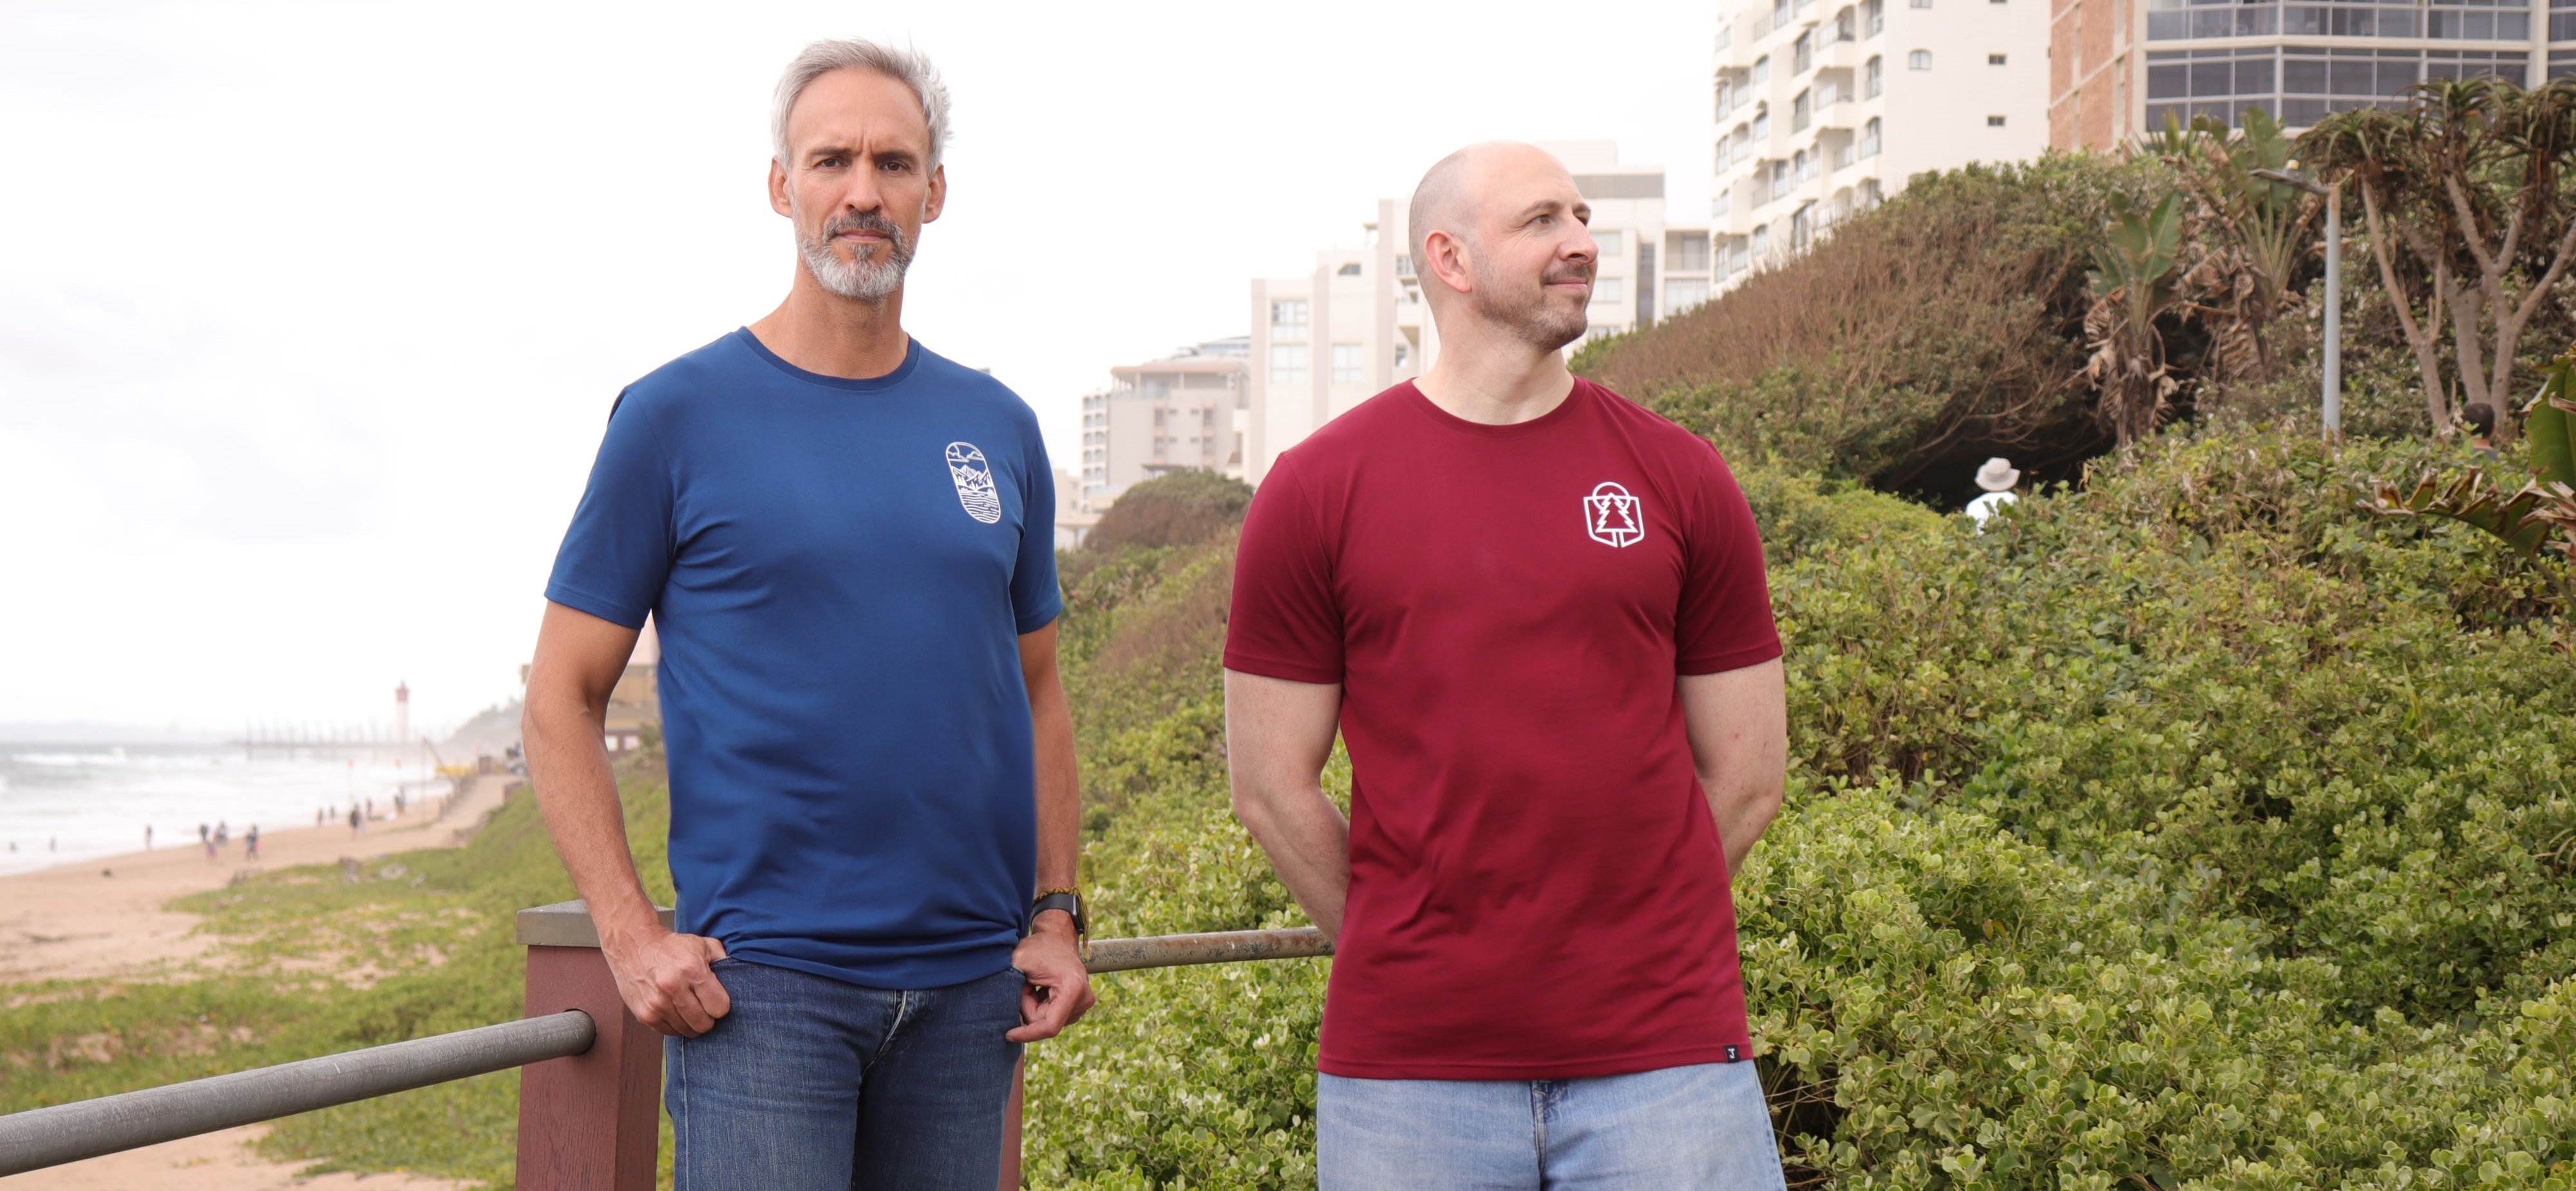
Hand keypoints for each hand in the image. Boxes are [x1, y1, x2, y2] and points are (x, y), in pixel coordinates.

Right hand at [602, 925, 730, 1037]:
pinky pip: (669, 1032)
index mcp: (692, 970)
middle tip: (703, 1006)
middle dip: (708, 1018)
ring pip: (687, 1031)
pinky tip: (673, 1010)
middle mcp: (673, 988)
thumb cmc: (672, 946)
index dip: (720, 1006)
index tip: (715, 999)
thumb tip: (739, 982)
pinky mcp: (644, 1013)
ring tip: (687, 1006)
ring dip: (691, 1023)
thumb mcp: (703, 944)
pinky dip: (675, 1025)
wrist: (633, 943)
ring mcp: (656, 1003)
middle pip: (704, 1024)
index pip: (720, 1008)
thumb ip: (724, 961)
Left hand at [1006, 914, 1094, 1042]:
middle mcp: (1084, 999)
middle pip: (1046, 1023)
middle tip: (1025, 984)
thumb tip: (1001, 1015)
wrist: (1057, 937)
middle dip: (1029, 1008)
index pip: (1049, 1026)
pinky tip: (1043, 989)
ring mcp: (1084, 1003)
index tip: (1008, 1034)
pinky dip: (1042, 1006)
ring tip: (1036, 984)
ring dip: (1035, 1007)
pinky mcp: (1080, 1005)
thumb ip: (1009, 988)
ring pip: (1048, 1021)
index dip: (1027, 1034)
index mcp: (1072, 989)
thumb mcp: (1017, 963)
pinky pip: (1054, 1017)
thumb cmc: (1037, 947)